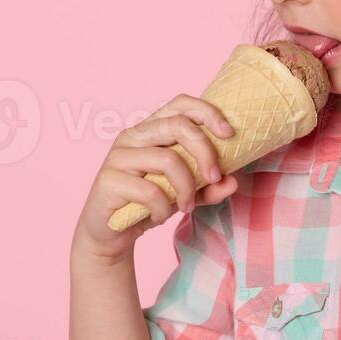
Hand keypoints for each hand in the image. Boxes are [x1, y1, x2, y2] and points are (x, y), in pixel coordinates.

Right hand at [72, 93, 239, 263]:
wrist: (111, 234)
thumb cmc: (148, 205)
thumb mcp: (184, 194)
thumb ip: (208, 187)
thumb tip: (232, 181)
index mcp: (151, 130)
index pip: (180, 104)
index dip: (207, 112)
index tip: (229, 134)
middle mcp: (133, 136)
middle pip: (178, 125)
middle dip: (205, 152)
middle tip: (215, 178)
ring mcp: (118, 156)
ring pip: (168, 160)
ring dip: (186, 188)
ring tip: (186, 207)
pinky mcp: (108, 180)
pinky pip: (150, 191)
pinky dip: (163, 208)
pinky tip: (159, 217)